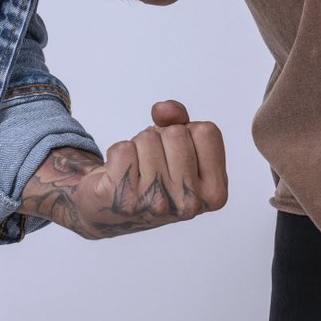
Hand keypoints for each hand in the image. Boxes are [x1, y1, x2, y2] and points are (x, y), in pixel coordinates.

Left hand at [22, 103, 229, 238]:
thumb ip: (181, 119)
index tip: (174, 155)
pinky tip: (114, 178)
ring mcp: (153, 206)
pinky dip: (115, 154)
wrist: (106, 210)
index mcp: (214, 195)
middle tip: (149, 164)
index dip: (185, 132)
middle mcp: (188, 207)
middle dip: (157, 139)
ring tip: (132, 171)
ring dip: (136, 146)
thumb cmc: (149, 174)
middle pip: (174, 134)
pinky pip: (121, 148)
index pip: (207, 130)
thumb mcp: (177, 146)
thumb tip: (164, 110)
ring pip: (147, 138)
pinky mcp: (119, 200)